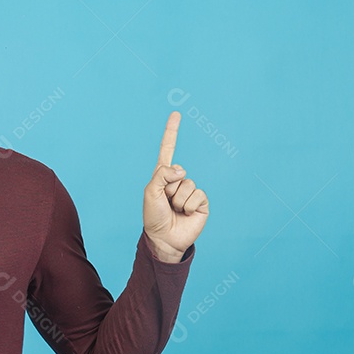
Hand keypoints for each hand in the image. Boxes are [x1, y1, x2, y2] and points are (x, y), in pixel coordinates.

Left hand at [143, 111, 208, 262]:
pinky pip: (198, 195)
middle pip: (177, 171)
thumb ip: (162, 175)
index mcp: (163, 176)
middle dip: (169, 189)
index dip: (172, 132)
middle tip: (166, 203)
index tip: (176, 114)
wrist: (164, 238)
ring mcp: (190, 191)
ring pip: (188, 184)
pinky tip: (185, 213)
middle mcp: (178, 180)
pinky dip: (189, 205)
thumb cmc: (154, 216)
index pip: (168, 149)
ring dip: (178, 199)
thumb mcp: (151, 192)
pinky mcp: (202, 202)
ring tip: (174, 210)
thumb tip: (182, 169)